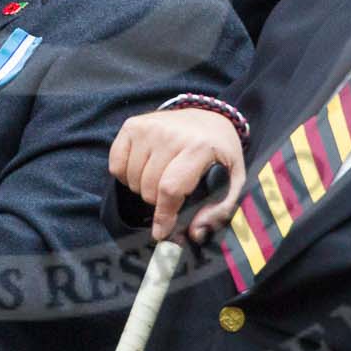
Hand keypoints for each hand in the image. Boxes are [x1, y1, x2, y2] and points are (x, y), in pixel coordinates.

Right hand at [110, 108, 246, 241]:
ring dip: (143, 189)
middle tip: (171, 195)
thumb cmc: (219, 154)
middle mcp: (170, 134)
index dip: (163, 216)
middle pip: (149, 187)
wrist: (209, 119)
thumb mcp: (234, 180)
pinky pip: (116, 164)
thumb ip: (220, 210)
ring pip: (132, 178)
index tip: (161, 231)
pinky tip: (143, 170)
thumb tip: (195, 232)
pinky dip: (126, 176)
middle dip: (157, 202)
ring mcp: (149, 127)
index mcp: (199, 147)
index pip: (170, 189)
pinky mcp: (133, 125)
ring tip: (159, 180)